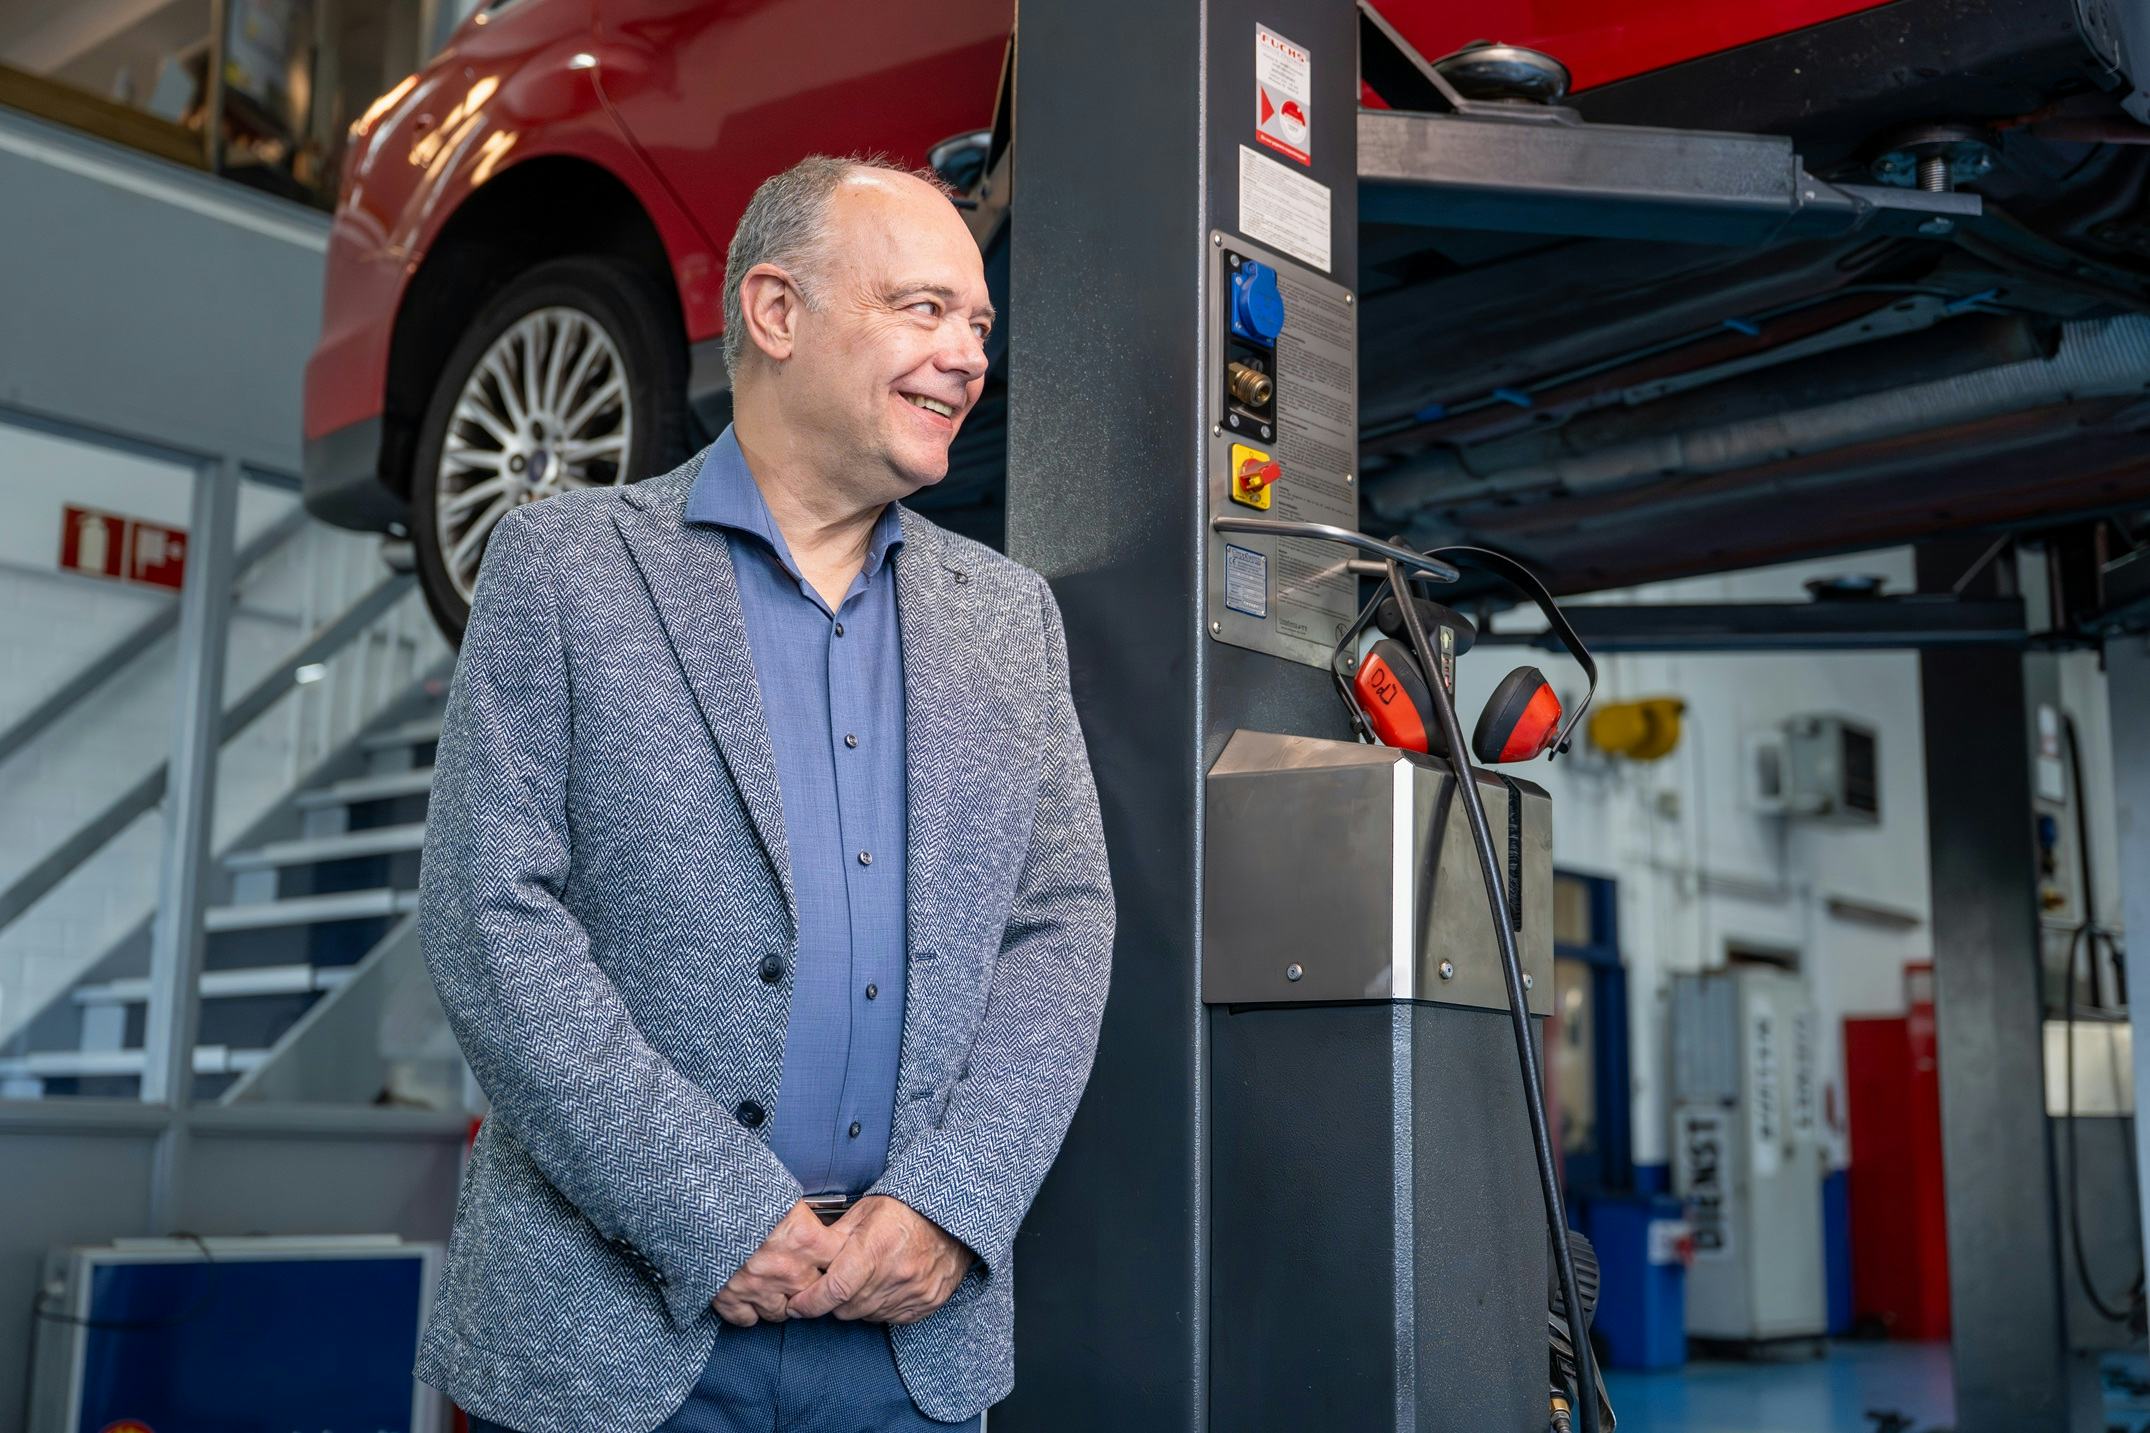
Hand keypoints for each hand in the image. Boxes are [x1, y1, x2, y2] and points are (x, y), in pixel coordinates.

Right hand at [712, 1201, 847, 1327]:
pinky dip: (748, 1311)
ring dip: (779, 1301)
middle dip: (807, 1285)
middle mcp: (789, 1270)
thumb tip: (822, 1226)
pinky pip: (749, 1320)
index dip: (837, 1265)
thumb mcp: (785, 1196)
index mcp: (807, 1240)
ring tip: (770, 1282)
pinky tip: (747, 1294)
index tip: (829, 1262)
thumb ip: (806, 1218)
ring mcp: (760, 1289)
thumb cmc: (742, 1192)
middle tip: (798, 1272)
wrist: (698, 1201)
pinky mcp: (731, 1300)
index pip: (841, 1265)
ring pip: (782, 1313)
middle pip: (813, 1294)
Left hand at [785, 1195, 970, 1324]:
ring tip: (865, 1278)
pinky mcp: (927, 1303)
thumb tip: (806, 1256)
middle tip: (836, 1282)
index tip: (795, 1305)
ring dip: (858, 1303)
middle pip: (846, 1308)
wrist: (953, 1216)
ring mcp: (913, 1292)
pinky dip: (881, 1307)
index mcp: (874, 1249)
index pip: (833, 1291)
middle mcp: (895, 1275)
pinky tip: (885, 1285)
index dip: (808, 1303)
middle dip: (833, 1300)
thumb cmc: (906, 1209)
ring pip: (866, 1315)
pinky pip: (890, 1318)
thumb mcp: (865, 1211)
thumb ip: (834, 1237)